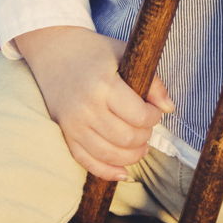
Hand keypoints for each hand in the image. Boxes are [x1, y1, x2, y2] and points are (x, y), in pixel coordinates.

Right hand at [15, 26, 173, 181]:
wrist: (53, 50)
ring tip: (141, 146)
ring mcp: (73, 124)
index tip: (155, 111)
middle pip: (126, 138)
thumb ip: (150, 81)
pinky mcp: (64, 133)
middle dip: (145, 136)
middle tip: (147, 126)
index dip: (154, 117)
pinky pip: (86, 161)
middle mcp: (87, 108)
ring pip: (109, 154)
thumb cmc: (93, 51)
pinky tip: (122, 172)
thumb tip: (169, 108)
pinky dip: (106, 171)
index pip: (139, 115)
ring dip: (131, 156)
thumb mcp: (124, 54)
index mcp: (104, 85)